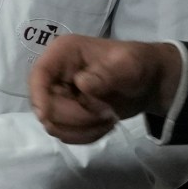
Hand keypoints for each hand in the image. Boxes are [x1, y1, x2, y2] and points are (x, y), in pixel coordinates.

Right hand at [30, 34, 183, 143]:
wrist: (148, 83)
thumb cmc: (138, 65)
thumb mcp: (128, 64)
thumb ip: (106, 74)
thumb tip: (82, 84)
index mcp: (63, 53)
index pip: (38, 75)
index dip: (39, 97)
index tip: (48, 116)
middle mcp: (55, 74)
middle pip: (45, 105)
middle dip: (75, 117)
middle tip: (107, 115)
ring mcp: (58, 96)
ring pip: (53, 124)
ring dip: (82, 129)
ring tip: (109, 119)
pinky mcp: (65, 113)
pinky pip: (65, 133)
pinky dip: (85, 135)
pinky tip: (104, 125)